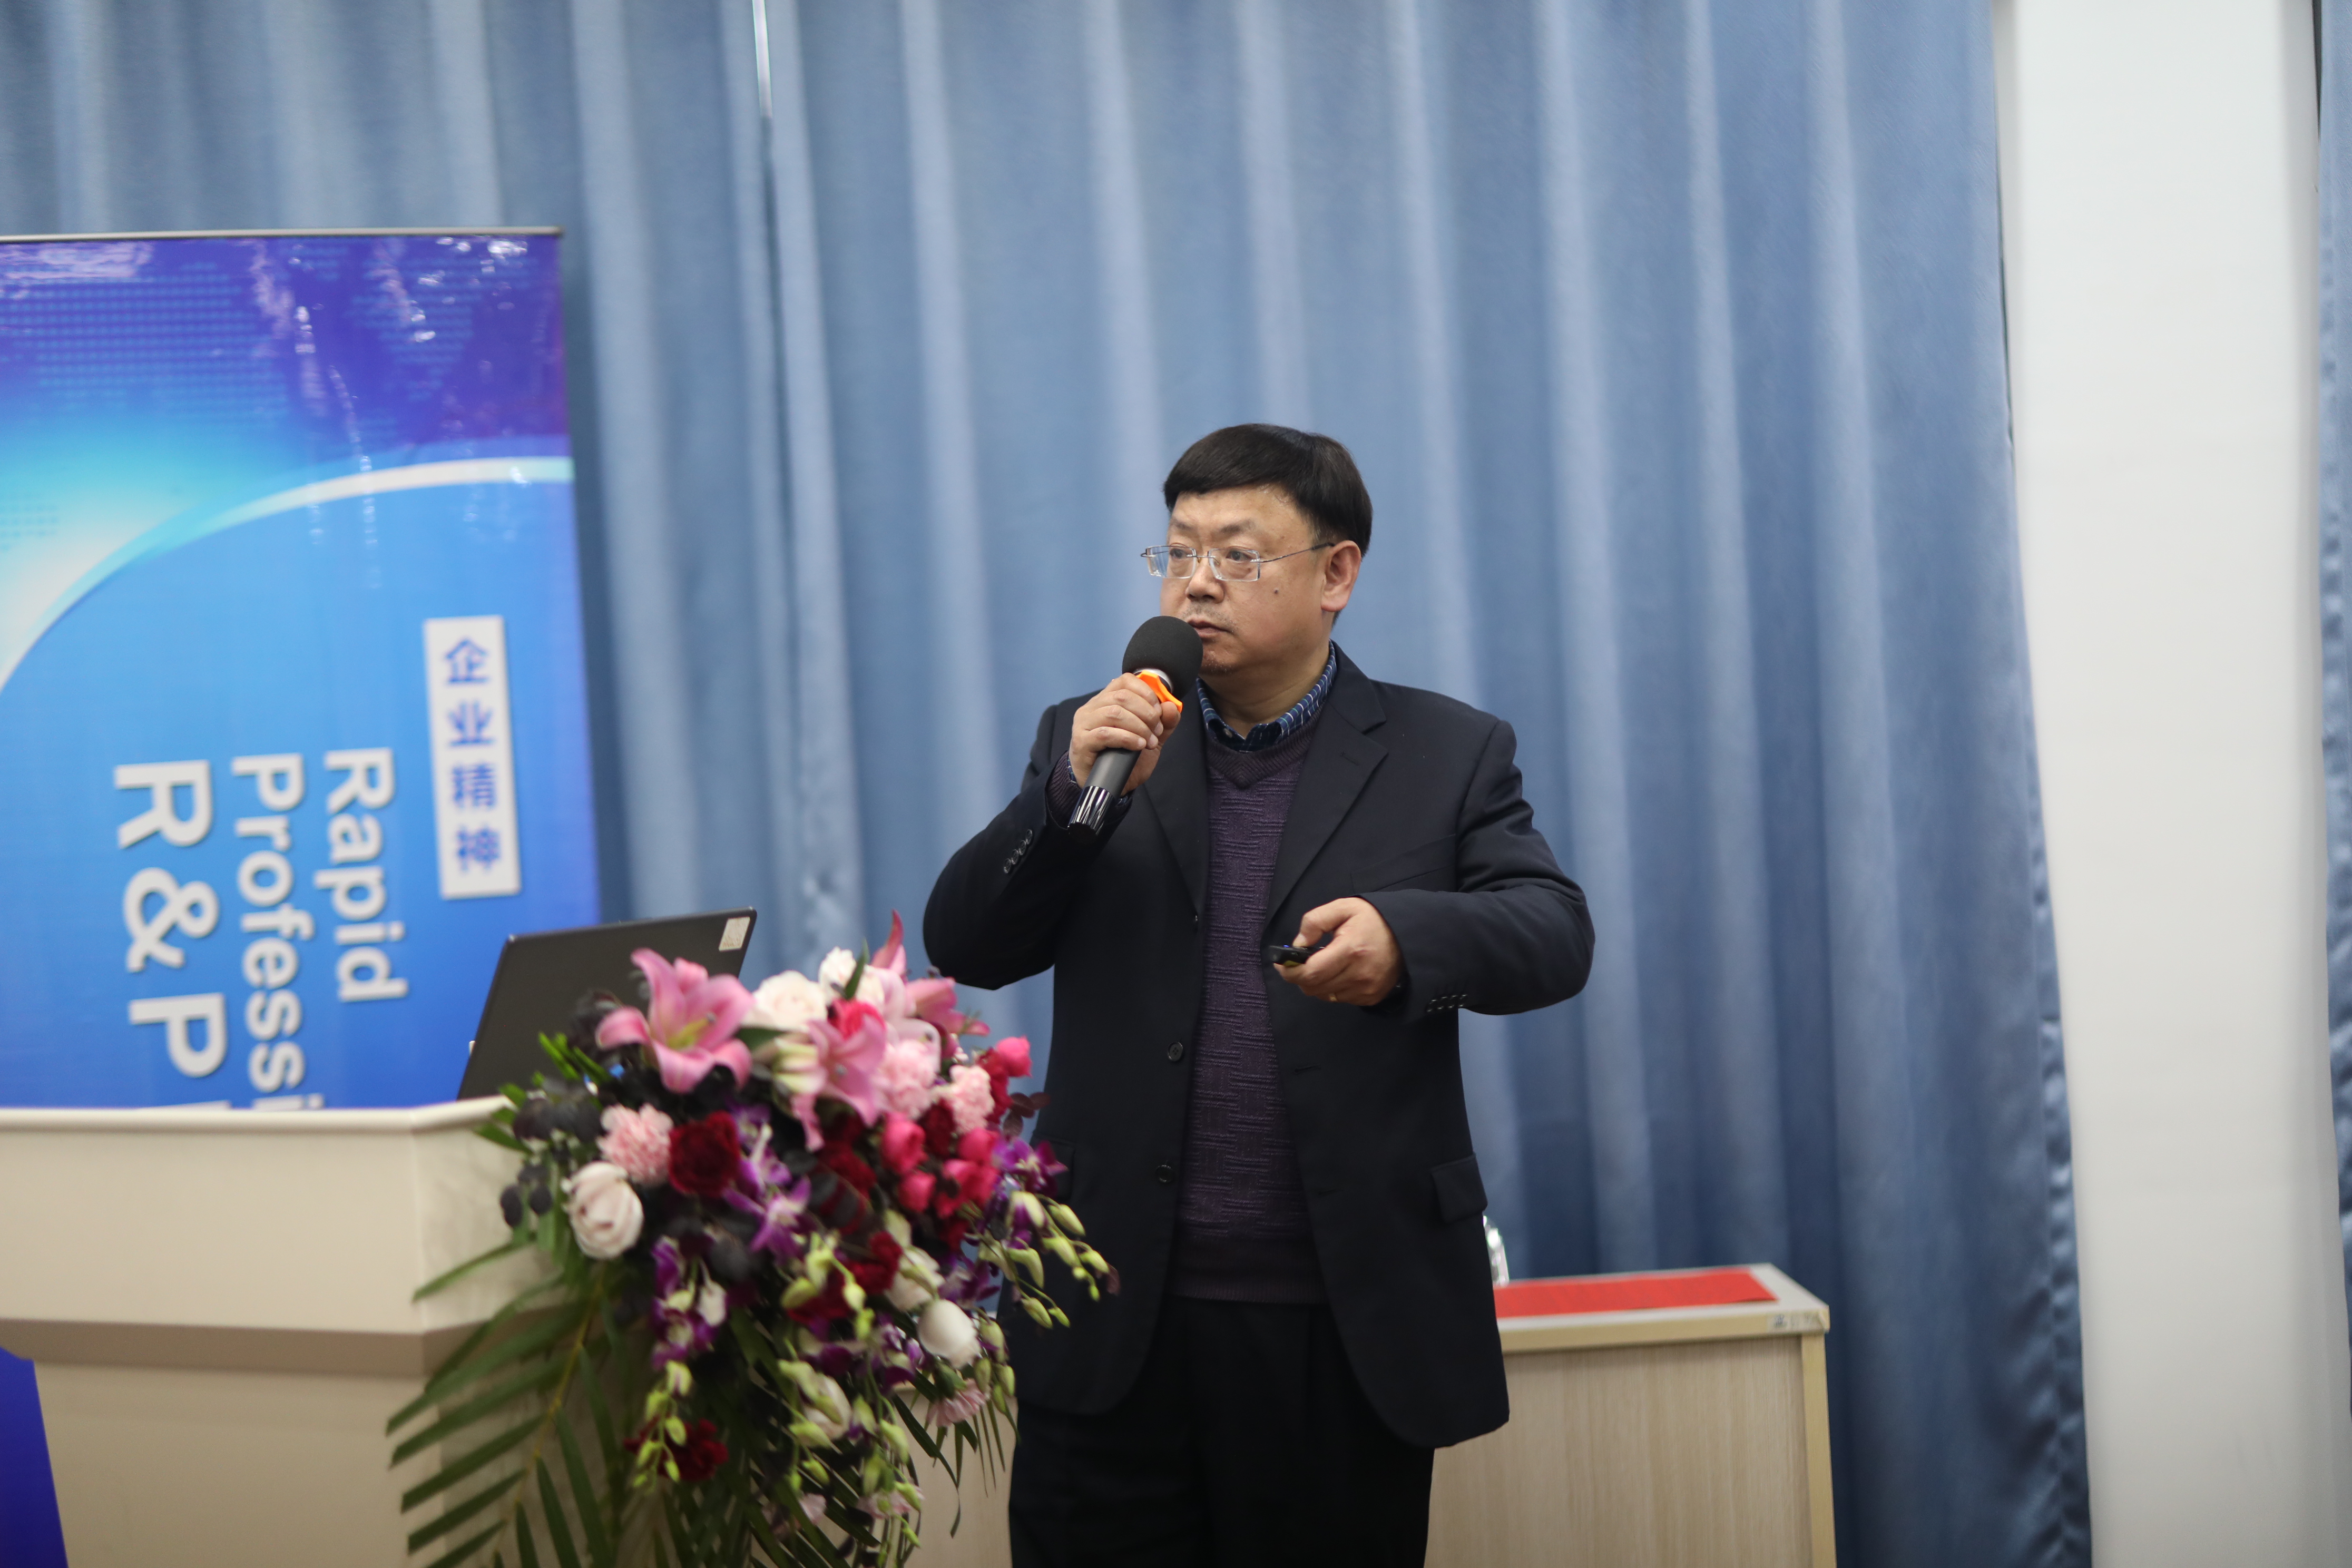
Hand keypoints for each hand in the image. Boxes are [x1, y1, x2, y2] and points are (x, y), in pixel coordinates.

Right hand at [1070, 675, 1183, 795]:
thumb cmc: (1124, 758)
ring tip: (1149, 742)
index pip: (1125, 681)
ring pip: (1114, 713)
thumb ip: (1163, 723)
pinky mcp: (1081, 741)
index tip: (1159, 711)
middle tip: (1157, 731)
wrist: (1106, 784)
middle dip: (1146, 713)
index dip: (1146, 692)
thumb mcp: (1150, 738)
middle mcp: (1092, 707)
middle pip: (1122, 696)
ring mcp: (1084, 723)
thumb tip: (1171, 706)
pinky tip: (1138, 746)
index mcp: (1106, 700)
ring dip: (1139, 727)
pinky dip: (1127, 738)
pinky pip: (1105, 733)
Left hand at [1274, 898, 1401, 1006]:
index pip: (1310, 972)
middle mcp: (1358, 975)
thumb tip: (1297, 945)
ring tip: (1321, 965)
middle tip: (1297, 964)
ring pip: (1324, 995)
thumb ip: (1316, 921)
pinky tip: (1337, 973)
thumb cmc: (1374, 919)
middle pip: (1314, 987)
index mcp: (1350, 950)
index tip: (1282, 964)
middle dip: (1299, 977)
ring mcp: (1365, 989)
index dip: (1290, 971)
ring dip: (1315, 983)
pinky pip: (1339, 999)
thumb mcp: (1344, 908)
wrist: (1408, 935)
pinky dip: (1331, 988)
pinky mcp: (1370, 997)